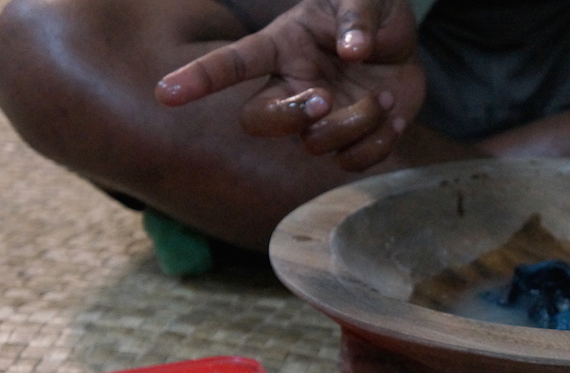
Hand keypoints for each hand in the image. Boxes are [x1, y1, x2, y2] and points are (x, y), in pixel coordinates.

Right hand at [155, 0, 423, 170]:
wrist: (402, 41)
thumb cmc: (371, 11)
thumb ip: (357, 18)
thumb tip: (352, 50)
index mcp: (282, 46)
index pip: (233, 62)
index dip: (200, 78)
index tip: (167, 93)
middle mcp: (291, 86)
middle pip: (259, 121)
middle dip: (289, 117)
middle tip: (324, 98)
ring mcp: (317, 119)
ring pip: (315, 145)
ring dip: (356, 123)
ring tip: (382, 96)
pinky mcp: (348, 140)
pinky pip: (353, 162)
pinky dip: (379, 143)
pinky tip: (393, 115)